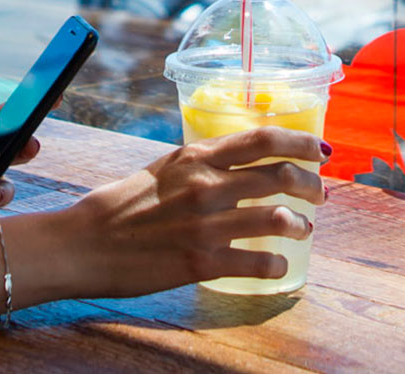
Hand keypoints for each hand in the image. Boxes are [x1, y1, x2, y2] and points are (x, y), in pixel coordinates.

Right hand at [56, 126, 329, 297]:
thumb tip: (232, 161)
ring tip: (303, 230)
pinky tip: (278, 265)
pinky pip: (258, 262)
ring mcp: (206, 225)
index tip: (320, 151)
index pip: (263, 140)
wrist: (83, 244)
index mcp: (196, 157)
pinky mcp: (202, 262)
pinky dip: (277, 264)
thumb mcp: (161, 169)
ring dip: (300, 225)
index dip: (301, 143)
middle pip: (280, 177)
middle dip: (311, 186)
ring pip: (278, 218)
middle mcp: (207, 185)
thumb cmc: (119, 206)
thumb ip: (199, 163)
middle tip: (319, 195)